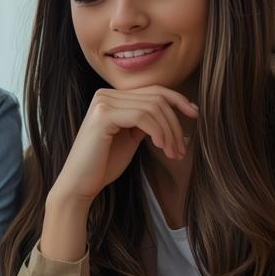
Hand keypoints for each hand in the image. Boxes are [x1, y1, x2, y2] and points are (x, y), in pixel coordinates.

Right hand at [50, 86, 198, 206]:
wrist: (80, 184)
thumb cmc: (103, 164)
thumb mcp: (130, 137)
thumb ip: (146, 121)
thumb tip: (173, 112)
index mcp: (112, 97)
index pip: (153, 90)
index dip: (178, 100)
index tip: (194, 114)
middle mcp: (105, 94)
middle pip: (156, 98)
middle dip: (175, 123)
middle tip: (181, 148)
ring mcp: (103, 102)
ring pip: (153, 107)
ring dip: (169, 132)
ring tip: (173, 153)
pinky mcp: (103, 115)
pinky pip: (142, 116)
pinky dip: (158, 131)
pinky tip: (160, 147)